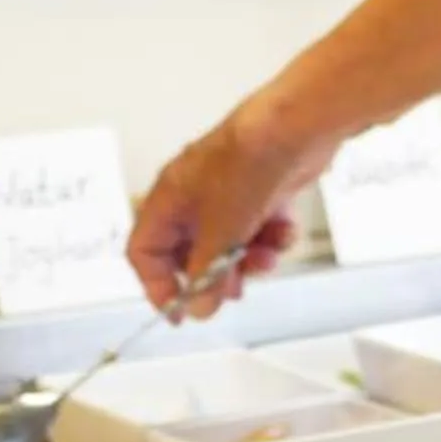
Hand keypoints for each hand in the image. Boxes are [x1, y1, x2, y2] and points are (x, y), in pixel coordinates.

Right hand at [126, 97, 329, 316]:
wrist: (295, 128)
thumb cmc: (246, 166)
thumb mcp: (220, 234)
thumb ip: (206, 276)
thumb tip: (198, 310)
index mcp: (168, 200)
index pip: (145, 252)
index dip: (158, 286)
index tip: (180, 313)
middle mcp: (193, 196)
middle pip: (191, 252)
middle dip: (215, 274)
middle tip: (234, 291)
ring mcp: (228, 192)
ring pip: (229, 243)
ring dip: (249, 259)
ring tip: (266, 259)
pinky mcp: (261, 189)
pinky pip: (258, 227)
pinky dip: (271, 236)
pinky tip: (285, 232)